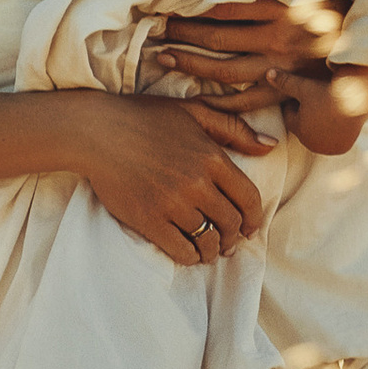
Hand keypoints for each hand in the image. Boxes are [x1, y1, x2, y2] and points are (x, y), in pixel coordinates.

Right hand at [69, 93, 272, 267]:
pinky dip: (190, 256)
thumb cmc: (144, 118)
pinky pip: (182, 251)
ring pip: (208, 241)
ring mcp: (172, 204)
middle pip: (231, 224)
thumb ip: (234, 128)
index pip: (249, 199)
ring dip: (213, 250)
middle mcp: (197, 183)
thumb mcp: (193, 111)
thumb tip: (270, 145)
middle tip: (227, 241)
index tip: (249, 227)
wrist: (97, 131)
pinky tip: (189, 252)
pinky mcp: (149, 220)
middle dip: (233, 237)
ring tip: (208, 249)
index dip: (254, 219)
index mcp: (212, 157)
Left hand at [140, 0, 340, 108]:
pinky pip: (247, 101)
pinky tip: (197, 100)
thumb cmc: (335, 6)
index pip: (224, 6)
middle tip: (156, 30)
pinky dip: (220, 104)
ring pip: (224, 70)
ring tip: (165, 58)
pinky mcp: (285, 87)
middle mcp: (277, 37)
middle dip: (183, 33)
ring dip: (191, 65)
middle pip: (217, 36)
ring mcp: (280, 66)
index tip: (169, 2)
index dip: (193, 5)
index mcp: (280, 6)